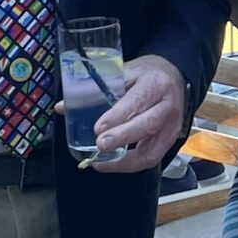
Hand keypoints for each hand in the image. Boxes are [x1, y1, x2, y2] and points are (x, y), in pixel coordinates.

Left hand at [79, 53, 184, 173]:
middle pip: (147, 125)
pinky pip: (152, 158)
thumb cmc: (146, 75)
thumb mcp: (123, 73)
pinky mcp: (170, 140)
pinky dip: (130, 165)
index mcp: (155, 84)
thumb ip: (95, 90)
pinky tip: (112, 163)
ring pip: (153, 149)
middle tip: (100, 145)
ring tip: (101, 161)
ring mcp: (171, 126)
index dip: (118, 115)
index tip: (98, 127)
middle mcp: (167, 105)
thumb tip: (63, 107)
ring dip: (126, 160)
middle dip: (122, 138)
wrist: (173, 78)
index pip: (138, 100)